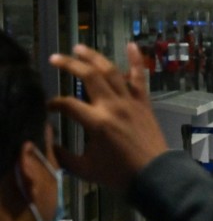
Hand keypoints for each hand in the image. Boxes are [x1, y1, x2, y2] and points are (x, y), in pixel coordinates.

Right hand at [48, 43, 168, 190]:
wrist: (156, 175)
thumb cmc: (120, 174)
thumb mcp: (86, 169)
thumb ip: (64, 156)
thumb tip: (50, 144)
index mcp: (97, 122)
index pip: (68, 104)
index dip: (54, 104)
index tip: (48, 107)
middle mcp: (113, 106)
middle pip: (88, 76)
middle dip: (69, 64)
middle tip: (56, 58)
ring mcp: (131, 102)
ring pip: (111, 71)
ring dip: (94, 57)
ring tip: (79, 48)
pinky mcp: (145, 103)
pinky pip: (140, 78)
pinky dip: (136, 60)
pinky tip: (131, 45)